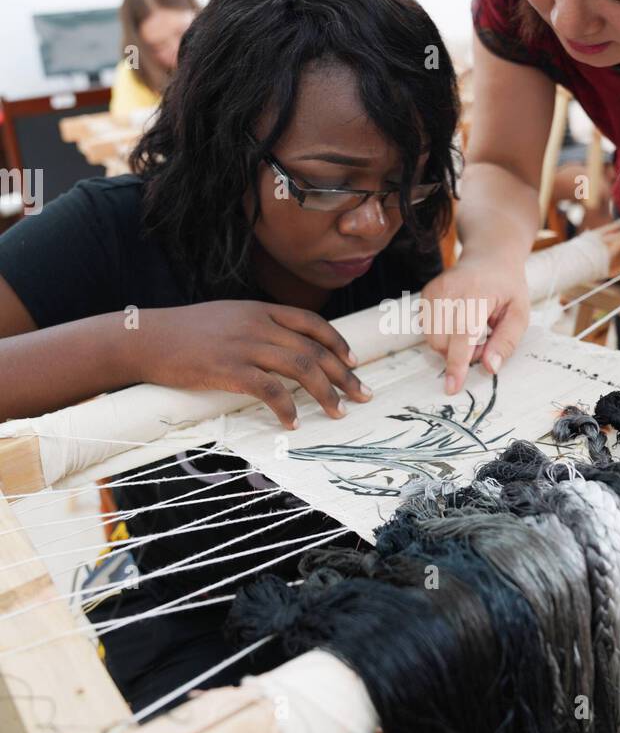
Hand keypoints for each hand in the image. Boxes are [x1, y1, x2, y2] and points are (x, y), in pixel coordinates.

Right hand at [132, 301, 371, 428]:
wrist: (144, 338)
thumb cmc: (182, 334)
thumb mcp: (225, 318)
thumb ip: (254, 327)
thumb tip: (280, 347)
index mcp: (258, 310)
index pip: (311, 322)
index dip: (337, 341)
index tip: (352, 361)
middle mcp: (257, 324)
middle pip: (314, 348)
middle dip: (344, 374)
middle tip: (362, 394)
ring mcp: (244, 345)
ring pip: (301, 367)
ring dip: (325, 392)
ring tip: (338, 412)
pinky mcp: (228, 369)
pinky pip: (270, 390)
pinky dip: (288, 407)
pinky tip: (294, 422)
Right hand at [420, 254, 529, 394]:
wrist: (490, 257)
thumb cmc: (508, 287)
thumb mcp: (519, 314)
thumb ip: (506, 342)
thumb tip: (490, 367)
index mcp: (477, 293)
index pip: (462, 334)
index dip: (457, 363)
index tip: (452, 386)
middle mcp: (449, 289)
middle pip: (441, 341)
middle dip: (459, 354)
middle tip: (482, 340)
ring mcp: (434, 290)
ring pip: (431, 338)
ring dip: (450, 346)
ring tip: (471, 330)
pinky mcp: (426, 294)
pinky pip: (427, 328)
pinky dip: (442, 334)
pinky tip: (458, 321)